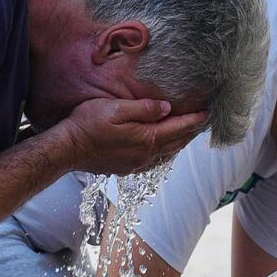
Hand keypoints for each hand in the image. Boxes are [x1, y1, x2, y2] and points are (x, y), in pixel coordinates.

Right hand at [55, 98, 207, 174]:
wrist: (68, 149)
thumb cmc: (88, 124)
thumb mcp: (116, 108)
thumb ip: (143, 108)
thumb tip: (166, 108)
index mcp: (146, 138)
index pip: (178, 127)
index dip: (194, 119)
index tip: (207, 112)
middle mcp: (146, 154)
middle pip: (177, 142)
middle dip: (191, 131)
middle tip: (203, 121)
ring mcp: (138, 164)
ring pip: (168, 153)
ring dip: (180, 142)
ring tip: (188, 132)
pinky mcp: (128, 168)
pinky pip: (155, 161)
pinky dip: (166, 152)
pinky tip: (166, 148)